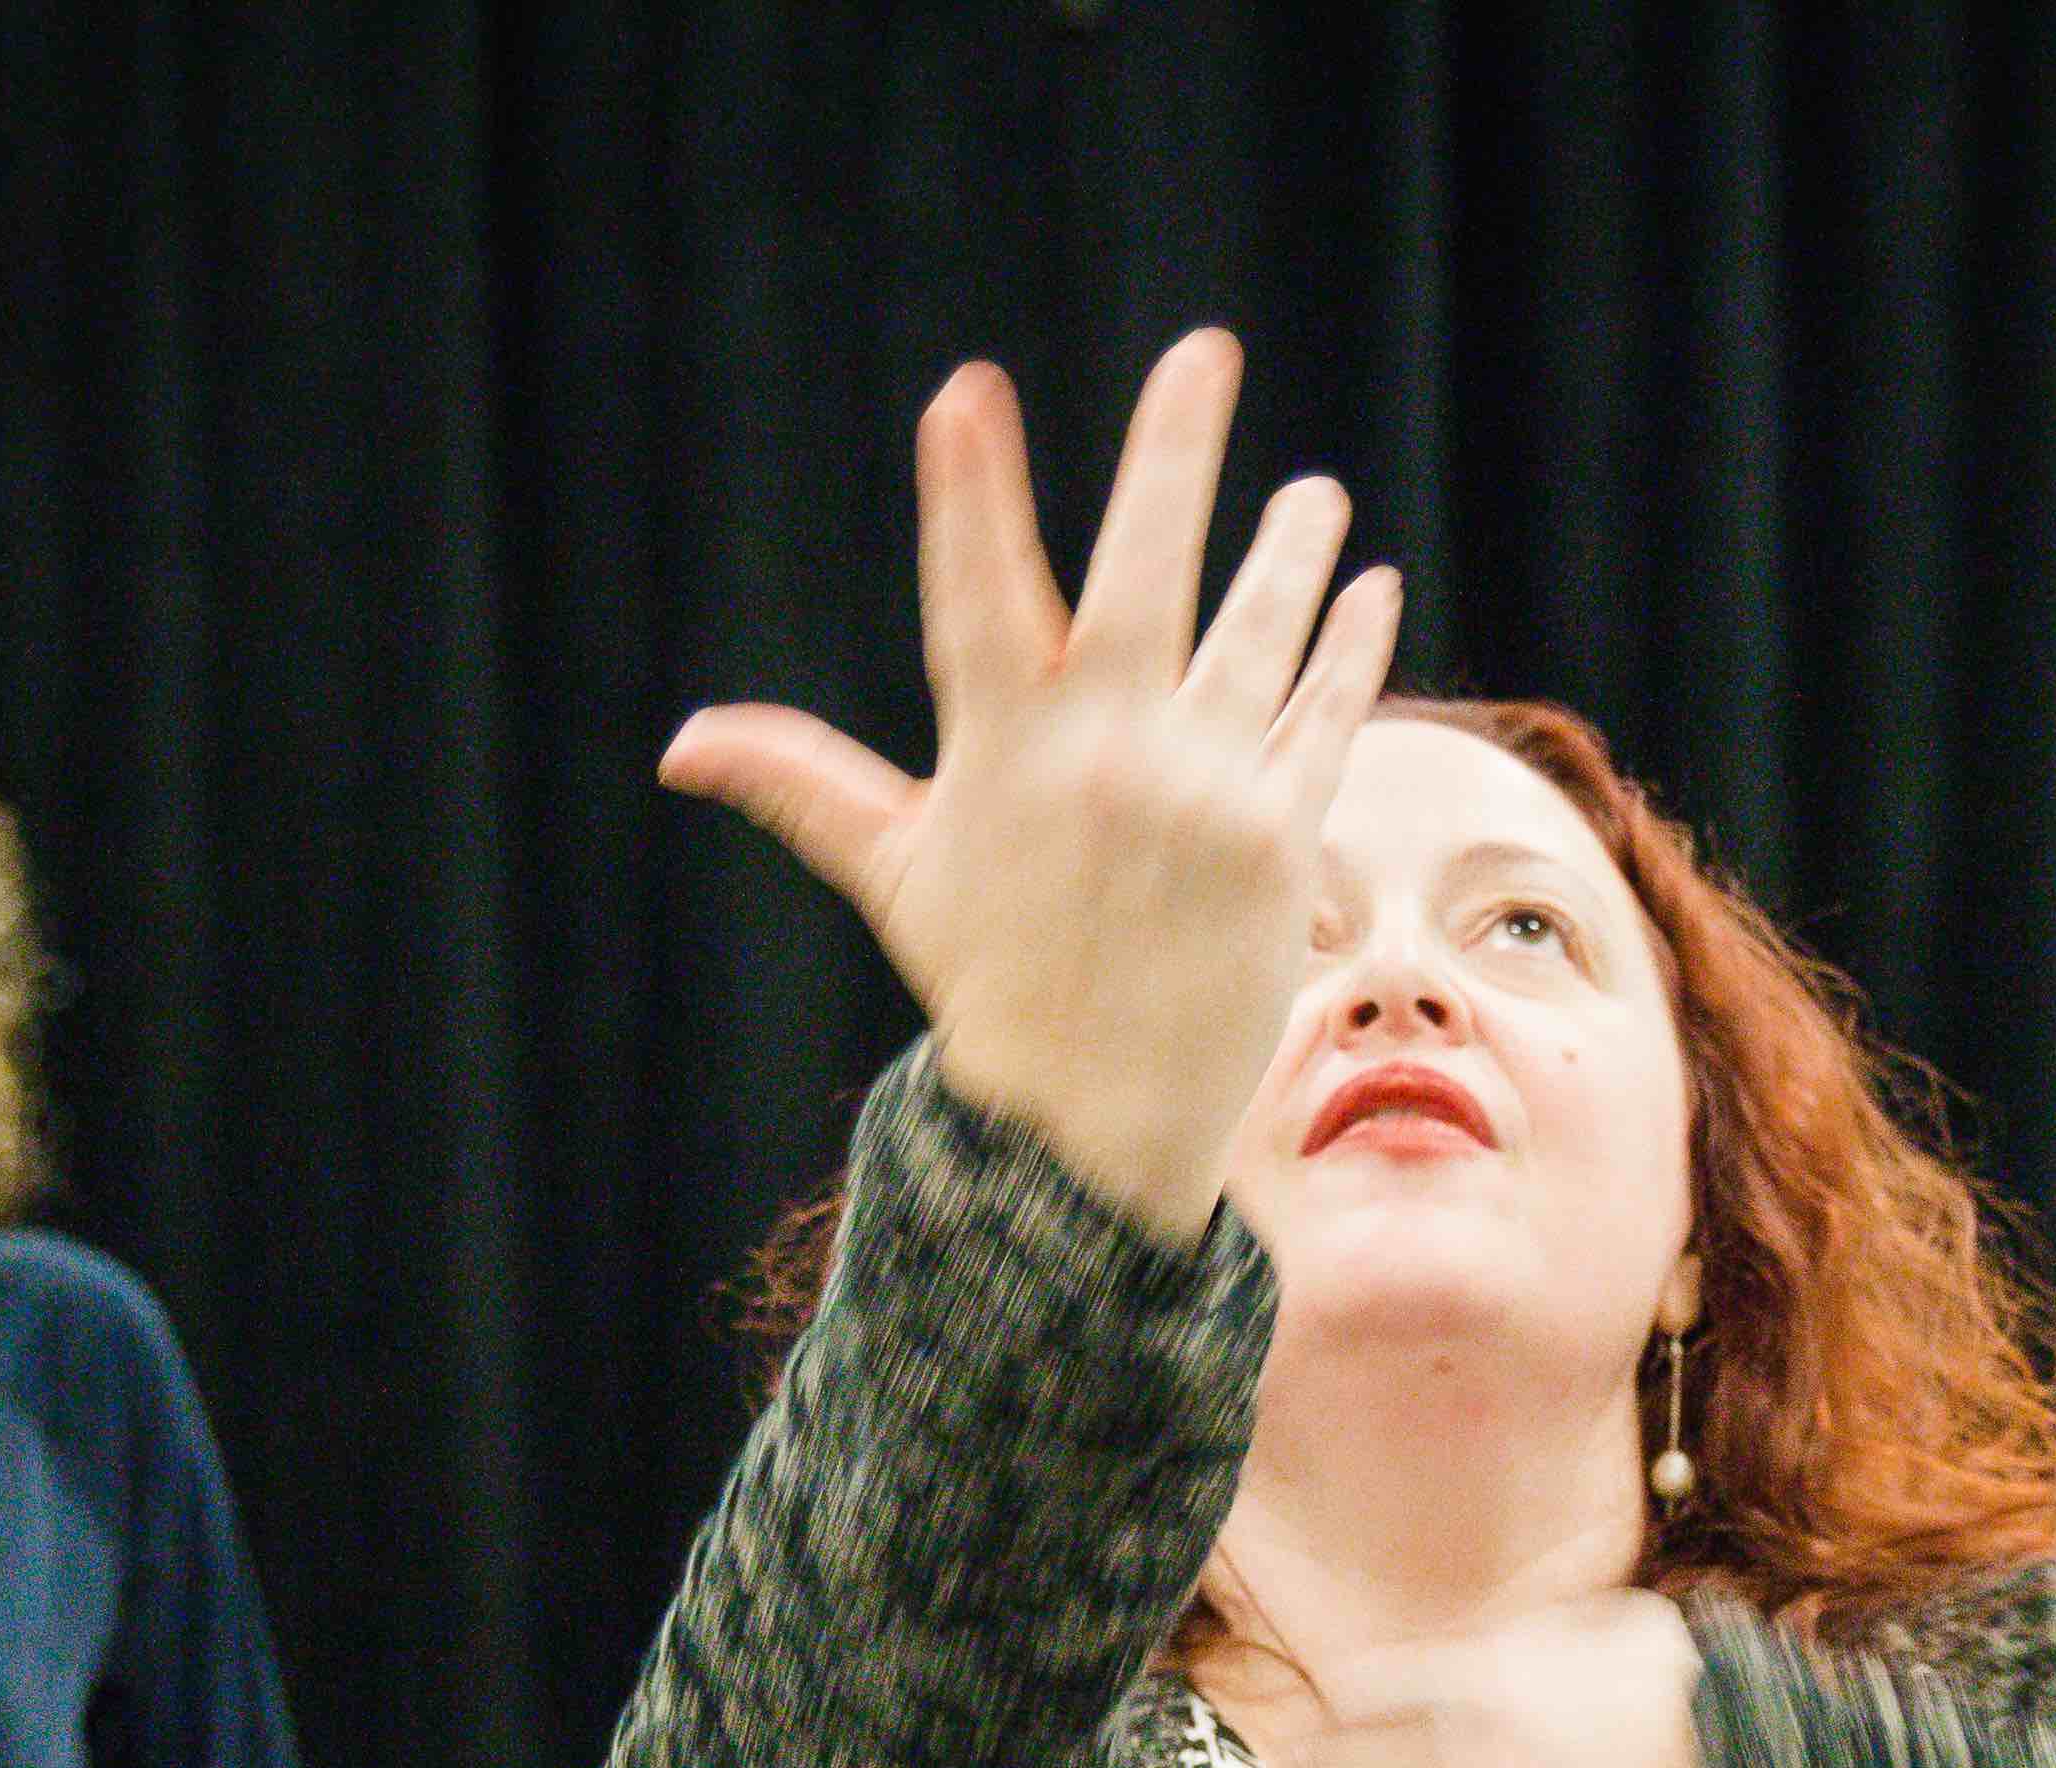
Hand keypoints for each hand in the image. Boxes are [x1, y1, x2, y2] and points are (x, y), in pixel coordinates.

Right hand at [660, 330, 1401, 1244]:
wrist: (1094, 1128)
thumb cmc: (992, 986)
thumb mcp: (897, 876)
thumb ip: (808, 786)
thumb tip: (685, 745)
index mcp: (1001, 753)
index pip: (978, 595)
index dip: (970, 496)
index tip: (966, 396)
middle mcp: (1107, 757)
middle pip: (1145, 572)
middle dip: (1171, 454)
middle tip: (1200, 352)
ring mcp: (1204, 793)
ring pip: (1259, 630)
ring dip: (1291, 549)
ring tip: (1315, 495)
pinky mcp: (1284, 839)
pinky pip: (1326, 715)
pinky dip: (1350, 648)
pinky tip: (1371, 587)